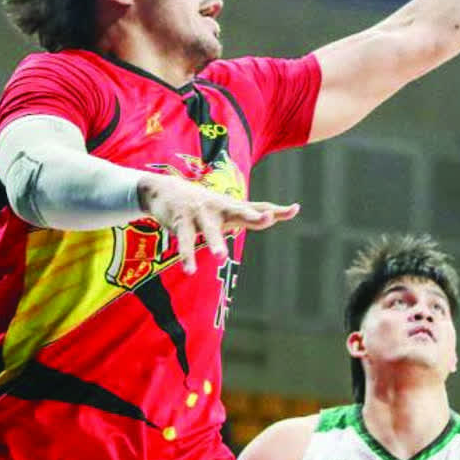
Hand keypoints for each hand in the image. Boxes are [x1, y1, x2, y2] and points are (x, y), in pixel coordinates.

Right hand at [136, 173, 298, 273]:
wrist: (164, 189)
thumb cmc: (205, 203)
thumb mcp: (228, 207)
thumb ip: (251, 212)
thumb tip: (275, 215)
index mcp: (233, 207)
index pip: (259, 207)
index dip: (276, 210)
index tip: (295, 208)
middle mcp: (219, 208)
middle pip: (239, 211)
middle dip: (253, 215)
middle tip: (267, 218)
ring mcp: (200, 214)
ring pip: (209, 230)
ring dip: (215, 242)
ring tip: (221, 257)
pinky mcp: (181, 222)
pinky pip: (185, 242)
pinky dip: (188, 256)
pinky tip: (190, 270)